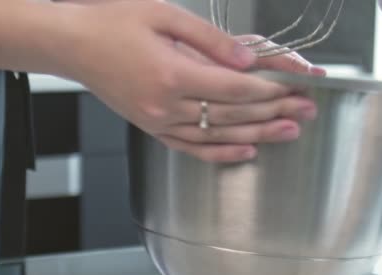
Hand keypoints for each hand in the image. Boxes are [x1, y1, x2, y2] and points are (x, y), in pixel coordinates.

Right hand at [65, 2, 319, 161]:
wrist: (74, 46)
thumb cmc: (114, 24)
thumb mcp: (165, 15)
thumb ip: (211, 40)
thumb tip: (249, 59)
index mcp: (173, 73)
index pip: (236, 88)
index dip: (272, 89)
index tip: (298, 86)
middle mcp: (167, 105)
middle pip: (234, 113)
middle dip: (275, 111)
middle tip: (307, 108)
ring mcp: (158, 122)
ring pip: (218, 134)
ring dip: (258, 134)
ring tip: (290, 131)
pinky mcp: (152, 128)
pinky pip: (192, 148)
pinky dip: (221, 152)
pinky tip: (246, 151)